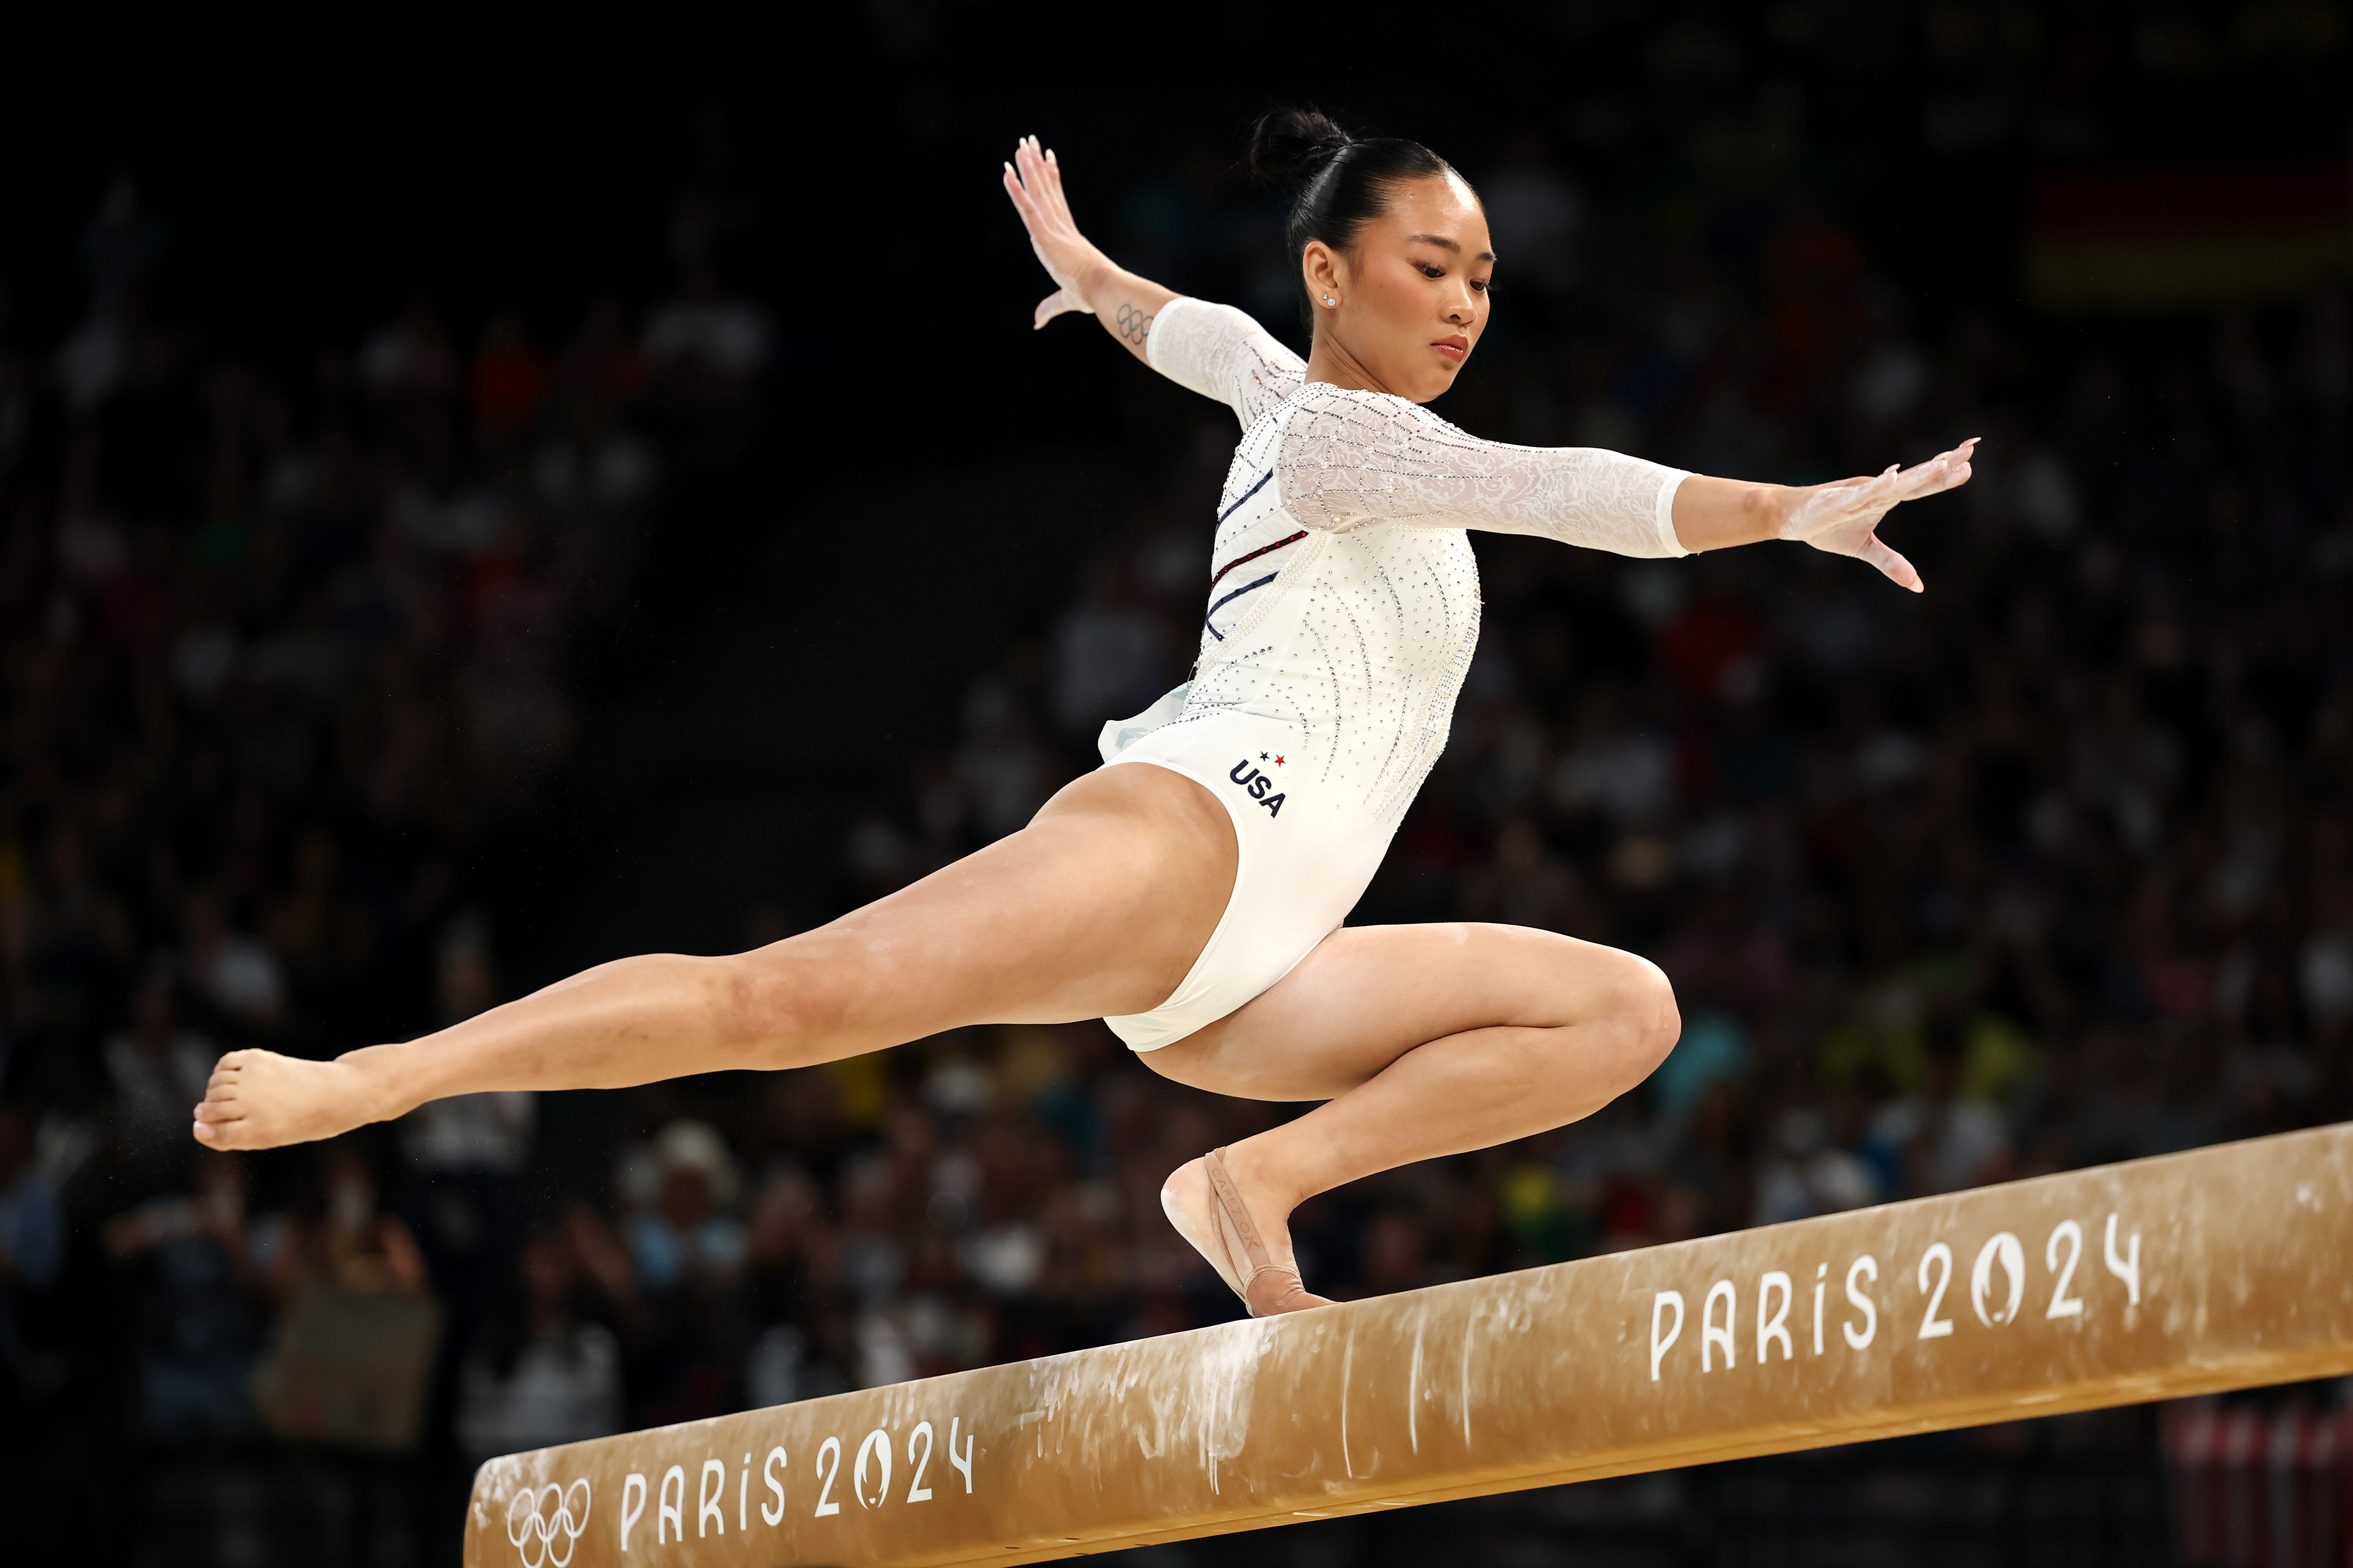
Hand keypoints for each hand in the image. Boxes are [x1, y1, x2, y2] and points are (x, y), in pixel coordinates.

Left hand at [1001, 135, 1100, 326]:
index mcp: (1067, 236)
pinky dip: (1016, 190)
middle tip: (1031, 142)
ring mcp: (1052, 227)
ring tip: (1022, 143)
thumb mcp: (1064, 300)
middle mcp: (1059, 226)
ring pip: (1036, 191)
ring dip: (1027, 167)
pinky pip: (1026, 207)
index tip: (1049, 160)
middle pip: (1045, 188)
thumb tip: (1036, 323)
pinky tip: (1007, 172)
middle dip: (1037, 164)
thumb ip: (1048, 307)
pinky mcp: (1044, 233)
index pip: (1056, 202)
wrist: (1101, 290)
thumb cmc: (1091, 294)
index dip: (1052, 179)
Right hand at [1776, 437, 1977, 592]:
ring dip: (1918, 474)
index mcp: (1886, 498)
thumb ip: (1892, 563)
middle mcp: (1877, 491)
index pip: (1921, 485)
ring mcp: (1859, 494)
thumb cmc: (1826, 527)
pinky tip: (1893, 476)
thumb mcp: (1865, 549)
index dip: (1945, 475)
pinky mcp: (1838, 501)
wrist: (1790, 518)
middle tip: (1969, 450)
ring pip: (1894, 483)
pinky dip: (1877, 485)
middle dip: (1943, 464)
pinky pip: (1861, 492)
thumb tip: (1919, 587)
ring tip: (1943, 462)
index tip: (1969, 462)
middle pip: (1915, 478)